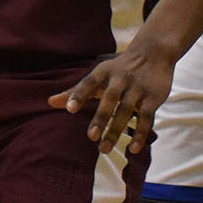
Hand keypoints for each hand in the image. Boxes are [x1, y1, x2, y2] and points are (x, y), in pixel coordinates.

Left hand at [47, 43, 176, 153]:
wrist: (153, 54)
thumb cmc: (118, 70)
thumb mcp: (97, 77)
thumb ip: (75, 91)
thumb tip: (49, 103)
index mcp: (103, 72)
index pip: (89, 83)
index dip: (79, 95)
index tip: (69, 109)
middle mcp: (120, 79)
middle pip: (109, 99)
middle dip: (100, 118)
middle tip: (90, 137)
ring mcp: (137, 88)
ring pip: (126, 111)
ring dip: (116, 130)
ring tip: (103, 149)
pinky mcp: (153, 98)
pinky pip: (146, 118)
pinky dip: (140, 134)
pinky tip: (133, 149)